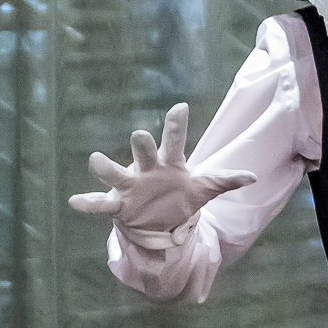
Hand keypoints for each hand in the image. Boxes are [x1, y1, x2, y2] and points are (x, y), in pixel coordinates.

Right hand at [67, 103, 254, 238]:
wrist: (158, 221)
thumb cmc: (179, 198)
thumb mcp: (203, 190)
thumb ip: (224, 181)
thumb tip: (254, 177)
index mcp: (169, 164)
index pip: (175, 141)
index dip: (177, 125)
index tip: (180, 107)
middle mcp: (146, 170)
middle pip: (143, 152)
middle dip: (142, 144)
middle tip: (140, 135)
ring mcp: (130, 186)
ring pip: (115, 174)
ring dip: (106, 168)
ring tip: (95, 159)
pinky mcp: (118, 205)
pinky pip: (101, 203)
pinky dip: (88, 202)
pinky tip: (74, 201)